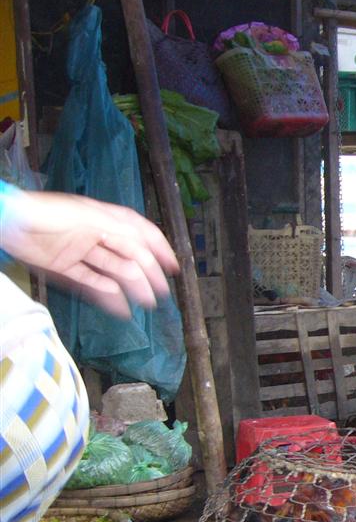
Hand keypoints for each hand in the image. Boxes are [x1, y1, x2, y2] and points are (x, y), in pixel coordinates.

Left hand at [0, 190, 178, 317]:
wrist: (10, 223)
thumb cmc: (49, 214)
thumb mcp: (90, 217)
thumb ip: (120, 231)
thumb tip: (146, 247)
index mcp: (106, 218)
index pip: (141, 233)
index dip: (160, 249)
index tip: (173, 267)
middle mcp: (97, 234)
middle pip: (130, 255)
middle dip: (148, 274)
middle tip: (161, 293)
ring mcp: (81, 251)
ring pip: (115, 271)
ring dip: (132, 287)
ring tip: (145, 304)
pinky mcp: (66, 267)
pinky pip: (93, 282)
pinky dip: (108, 295)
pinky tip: (121, 307)